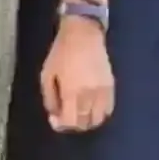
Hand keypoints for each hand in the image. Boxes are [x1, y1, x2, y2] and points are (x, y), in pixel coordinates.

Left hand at [42, 16, 113, 132]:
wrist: (83, 33)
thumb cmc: (61, 52)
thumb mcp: (47, 73)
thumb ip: (49, 97)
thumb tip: (54, 115)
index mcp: (71, 91)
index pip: (70, 121)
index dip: (61, 125)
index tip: (54, 119)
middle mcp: (89, 95)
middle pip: (84, 123)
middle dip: (72, 124)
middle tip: (65, 115)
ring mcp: (103, 91)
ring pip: (98, 119)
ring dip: (87, 121)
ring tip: (78, 113)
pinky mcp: (111, 87)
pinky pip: (108, 110)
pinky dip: (99, 114)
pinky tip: (90, 107)